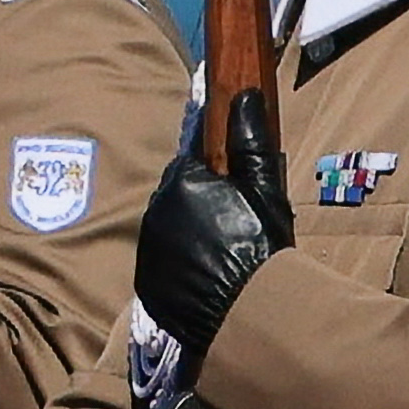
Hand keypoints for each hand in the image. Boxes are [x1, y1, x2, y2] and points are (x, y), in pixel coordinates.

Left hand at [136, 85, 292, 365]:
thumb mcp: (264, 190)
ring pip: (168, 223)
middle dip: (201, 196)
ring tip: (220, 248)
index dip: (215, 165)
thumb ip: (250, 142)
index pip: (195, 157)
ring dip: (188, 228)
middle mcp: (156, 207)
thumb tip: (243, 94)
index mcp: (183, 180)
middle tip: (234, 219)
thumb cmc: (257, 248)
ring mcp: (147, 244)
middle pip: (179, 190)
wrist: (240, 313)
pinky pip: (161, 257)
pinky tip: (203, 271)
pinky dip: (178, 259)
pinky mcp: (144, 277)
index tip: (231, 177)